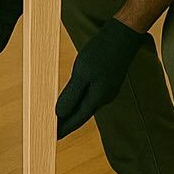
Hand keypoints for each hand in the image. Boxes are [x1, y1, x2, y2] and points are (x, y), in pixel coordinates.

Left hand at [55, 17, 151, 138]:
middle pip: (82, 114)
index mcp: (98, 98)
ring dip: (73, 111)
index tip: (52, 138)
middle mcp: (104, 97)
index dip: (64, 128)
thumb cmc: (101, 52)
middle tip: (51, 131)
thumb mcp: (82, 72)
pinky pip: (91, 96)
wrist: (123, 35)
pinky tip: (73, 98)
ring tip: (59, 117)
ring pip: (87, 105)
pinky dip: (79, 100)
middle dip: (67, 123)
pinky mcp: (108, 81)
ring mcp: (108, 89)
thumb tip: (59, 114)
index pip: (78, 119)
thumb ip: (72, 94)